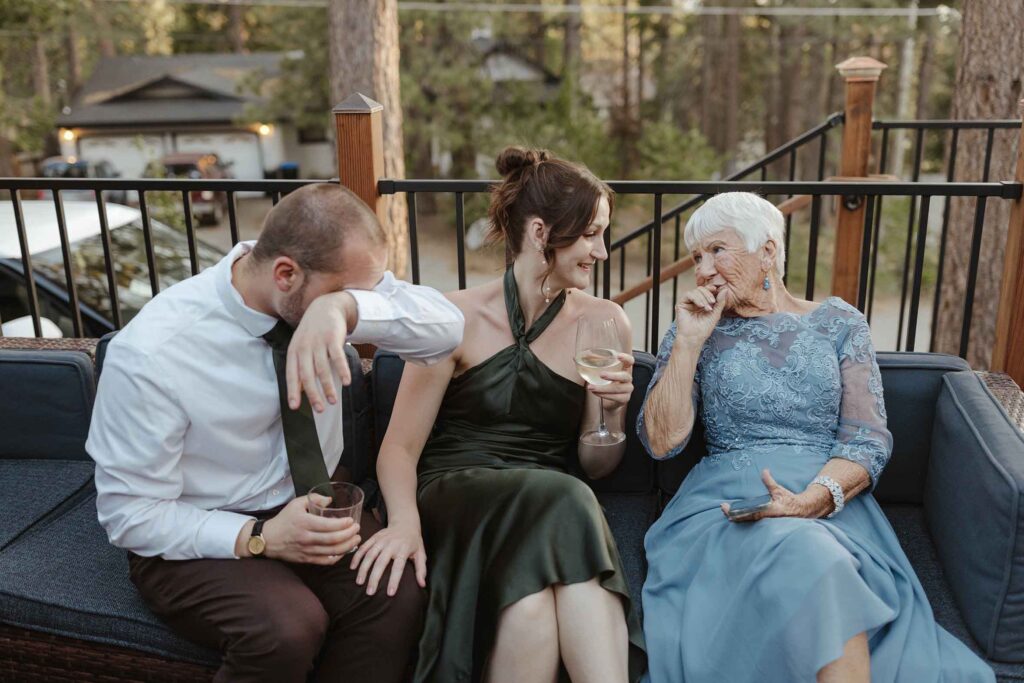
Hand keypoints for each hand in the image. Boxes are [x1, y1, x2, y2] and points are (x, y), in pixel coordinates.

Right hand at [260, 495, 360, 563]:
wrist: (268, 539)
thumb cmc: (283, 520)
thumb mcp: (296, 504)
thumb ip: (314, 498)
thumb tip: (330, 500)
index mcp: (305, 523)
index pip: (329, 525)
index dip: (343, 524)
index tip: (352, 521)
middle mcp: (306, 538)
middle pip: (333, 539)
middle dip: (349, 535)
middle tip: (358, 529)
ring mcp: (307, 550)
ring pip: (332, 552)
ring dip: (347, 546)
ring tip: (356, 539)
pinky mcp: (306, 559)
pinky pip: (326, 561)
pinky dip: (338, 557)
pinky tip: (344, 551)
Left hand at [286, 291, 357, 412]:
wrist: (325, 306)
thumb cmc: (312, 332)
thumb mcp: (301, 346)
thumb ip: (300, 366)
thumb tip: (301, 391)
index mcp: (294, 351)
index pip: (292, 374)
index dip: (293, 391)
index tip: (295, 407)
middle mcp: (304, 348)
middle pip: (307, 375)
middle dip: (313, 394)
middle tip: (320, 409)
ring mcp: (318, 342)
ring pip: (322, 369)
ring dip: (328, 387)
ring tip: (333, 400)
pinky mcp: (333, 338)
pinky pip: (337, 357)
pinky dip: (342, 371)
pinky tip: (346, 382)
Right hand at [349, 523, 426, 595]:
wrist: (405, 522)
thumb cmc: (414, 542)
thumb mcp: (421, 553)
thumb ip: (421, 569)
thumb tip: (422, 585)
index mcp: (404, 549)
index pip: (398, 567)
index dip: (394, 580)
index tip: (389, 594)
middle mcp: (391, 544)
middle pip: (381, 562)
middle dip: (374, 578)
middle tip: (370, 592)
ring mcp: (381, 540)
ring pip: (370, 555)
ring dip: (363, 569)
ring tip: (359, 582)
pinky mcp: (374, 537)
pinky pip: (363, 547)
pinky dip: (357, 557)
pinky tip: (352, 568)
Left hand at [586, 352, 634, 409]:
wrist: (609, 401)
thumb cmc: (604, 382)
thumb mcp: (598, 372)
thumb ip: (590, 364)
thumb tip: (574, 358)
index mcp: (623, 368)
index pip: (630, 361)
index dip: (626, 358)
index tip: (618, 356)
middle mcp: (627, 378)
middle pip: (624, 376)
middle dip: (613, 376)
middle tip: (601, 375)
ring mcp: (627, 389)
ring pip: (618, 389)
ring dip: (604, 388)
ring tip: (591, 387)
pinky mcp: (624, 399)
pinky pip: (616, 397)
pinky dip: (604, 395)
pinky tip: (596, 393)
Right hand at [675, 285, 727, 348]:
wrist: (694, 337)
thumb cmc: (704, 328)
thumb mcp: (716, 313)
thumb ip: (720, 301)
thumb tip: (725, 289)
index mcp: (703, 302)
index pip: (707, 291)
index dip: (712, 289)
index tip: (718, 290)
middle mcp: (695, 301)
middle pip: (702, 289)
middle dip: (709, 294)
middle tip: (713, 303)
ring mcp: (688, 302)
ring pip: (696, 291)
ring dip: (703, 298)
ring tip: (707, 308)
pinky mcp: (681, 304)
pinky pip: (689, 294)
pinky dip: (696, 298)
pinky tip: (701, 306)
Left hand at [720, 469, 830, 521]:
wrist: (802, 511)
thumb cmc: (789, 500)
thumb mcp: (779, 490)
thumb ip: (769, 482)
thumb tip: (764, 471)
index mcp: (769, 511)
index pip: (750, 512)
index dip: (737, 511)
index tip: (727, 507)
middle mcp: (767, 519)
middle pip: (747, 519)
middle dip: (734, 515)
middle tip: (723, 510)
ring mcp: (767, 523)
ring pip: (749, 522)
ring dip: (738, 517)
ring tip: (728, 514)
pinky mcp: (768, 524)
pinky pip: (754, 522)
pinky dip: (745, 520)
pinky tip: (736, 518)